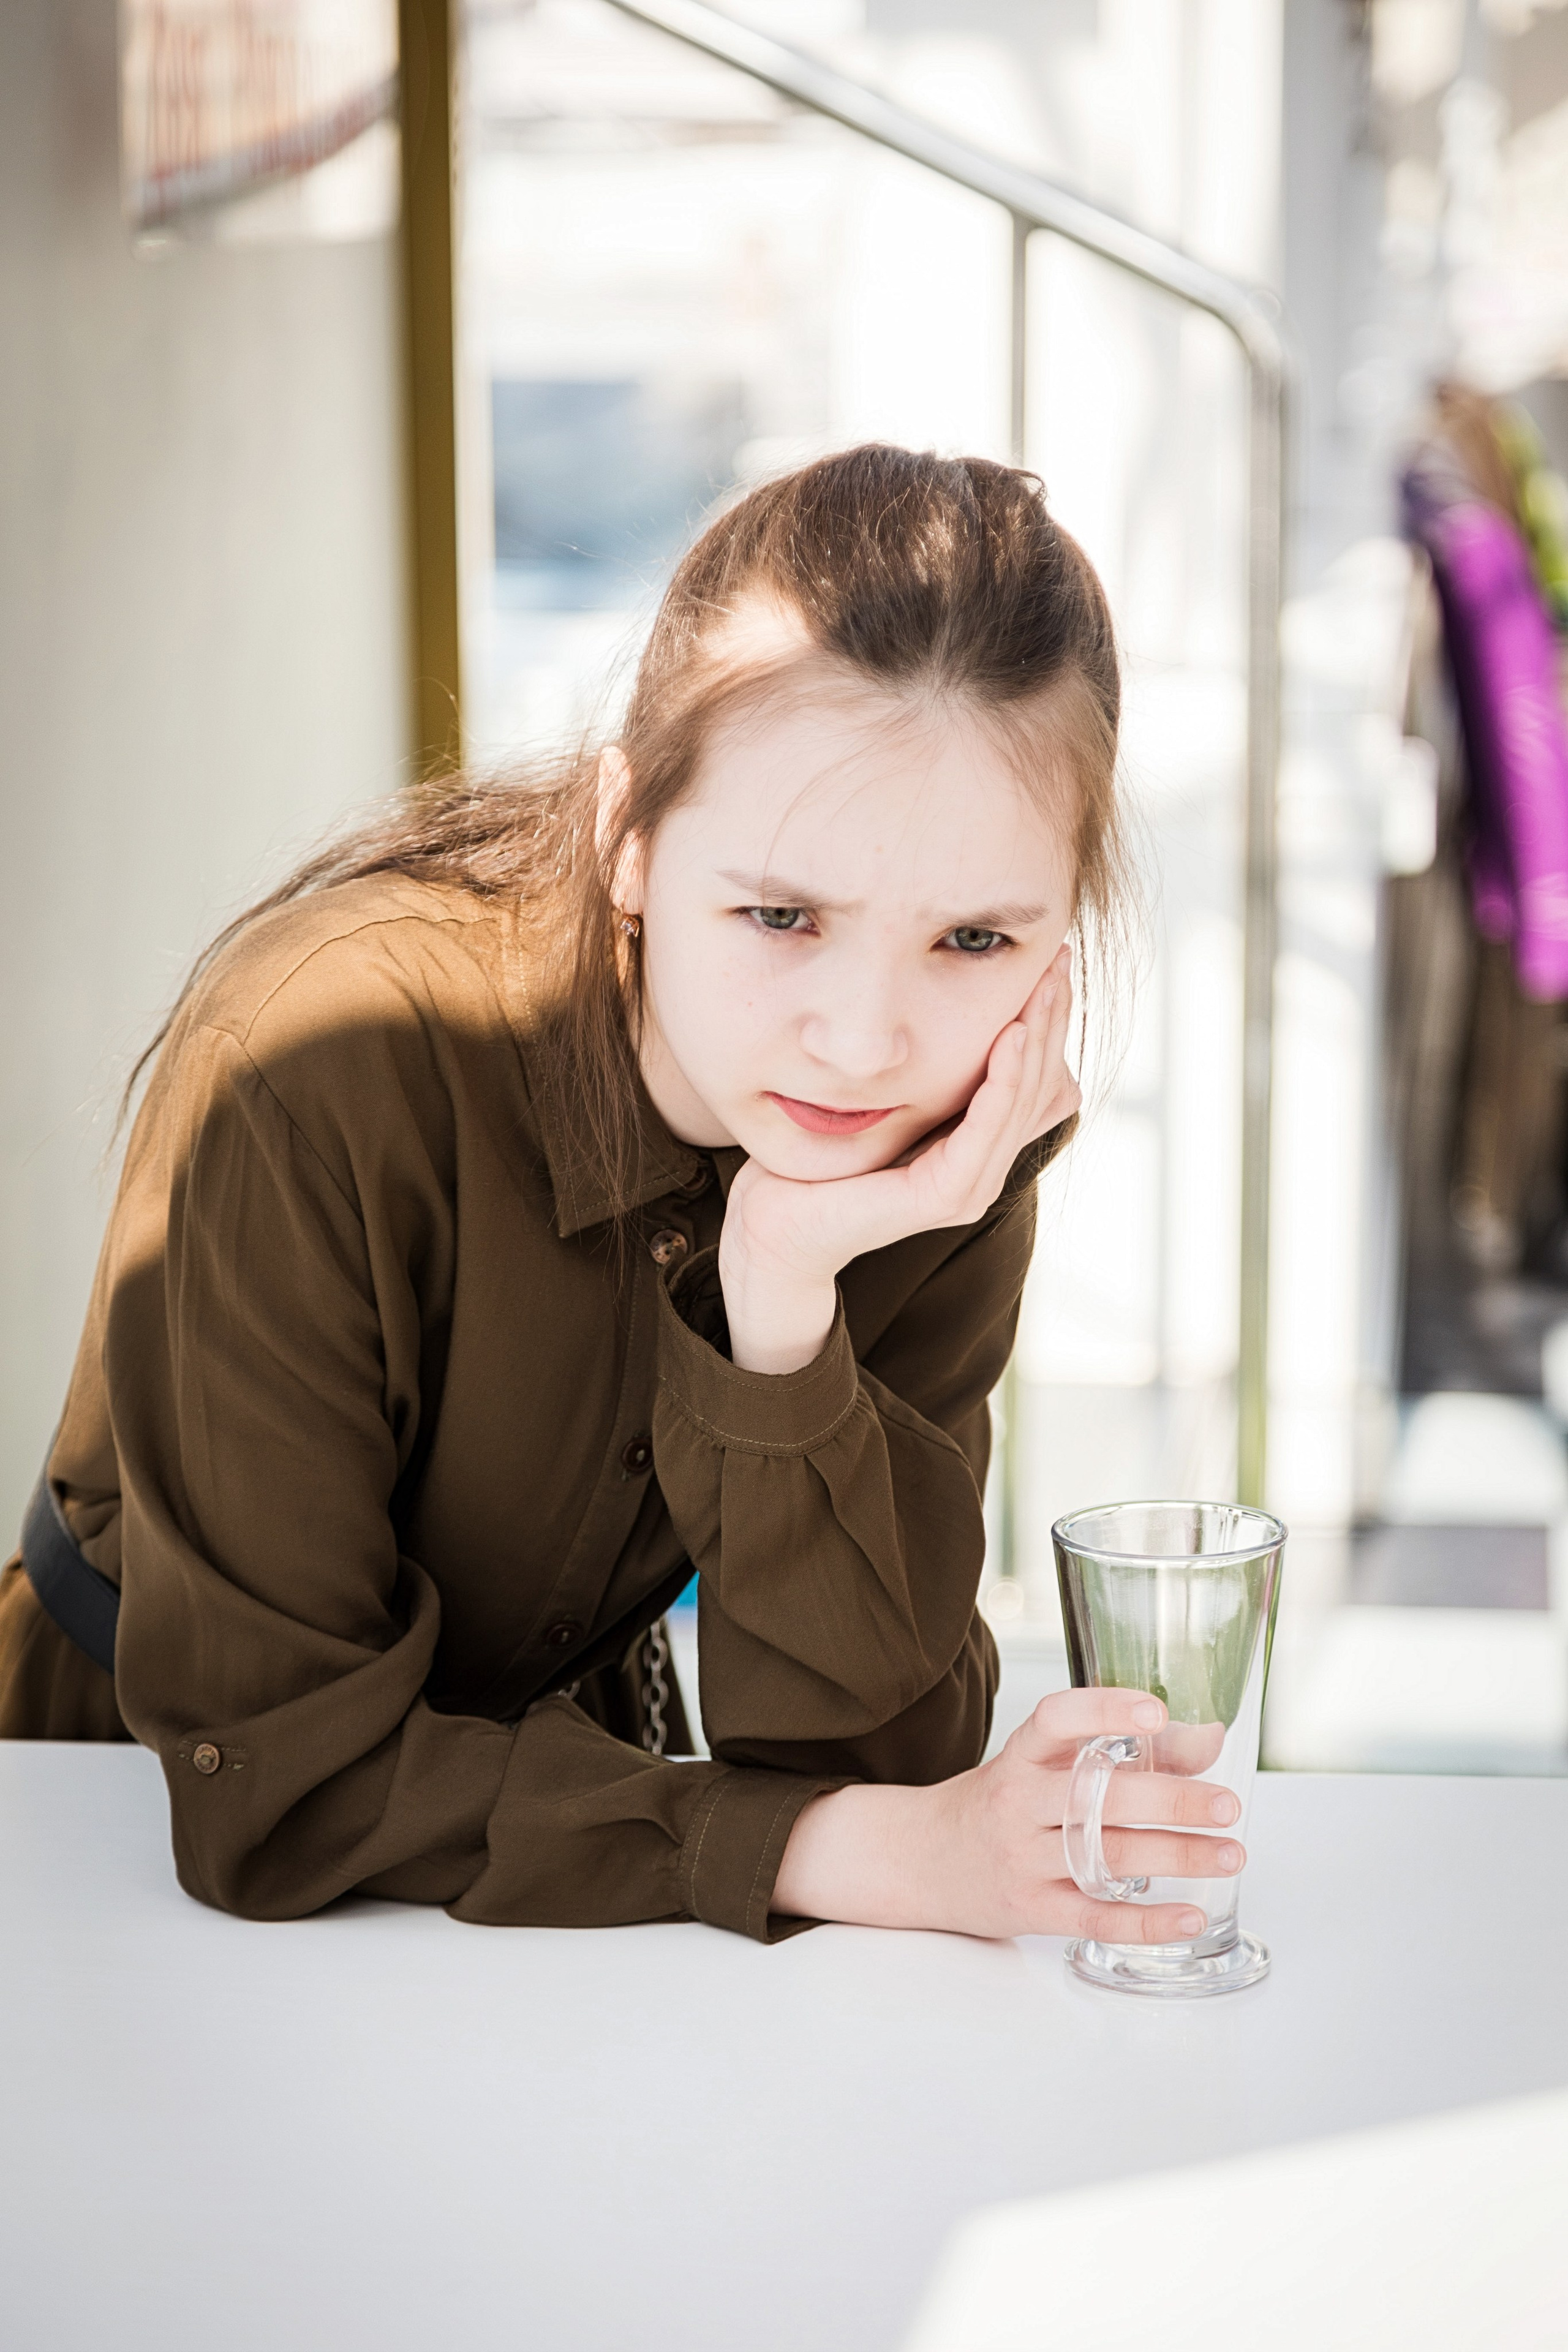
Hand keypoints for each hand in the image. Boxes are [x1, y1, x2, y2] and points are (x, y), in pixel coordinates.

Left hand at [721, 948, 1080, 1373]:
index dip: (1050, 1018)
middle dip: (1052, 1016)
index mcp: (976, 1144)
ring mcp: (970, 1185)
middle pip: (1043, 1083)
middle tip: (1059, 955)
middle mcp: (983, 1166)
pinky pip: (986, 1129)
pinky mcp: (946, 1196)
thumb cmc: (822, 1152)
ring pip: (1023, 1101)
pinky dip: (1003, 1081)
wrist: (776, 1216)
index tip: (1052, 955)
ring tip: (1045, 984)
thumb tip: (950, 1005)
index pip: (1037, 1077)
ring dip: (1037, 1039)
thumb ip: (928, 1068)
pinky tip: (1010, 1036)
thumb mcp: (890, 1095)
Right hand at [771, 1687, 1243, 1940]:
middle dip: (1170, 1800)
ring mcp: (1022, 1859)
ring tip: (1231, 1852)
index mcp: (1020, 1756)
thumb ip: (1126, 1751)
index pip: (1056, 1719)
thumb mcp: (1046, 1766)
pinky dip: (1147, 1922)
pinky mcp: (1031, 1909)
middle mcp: (1017, 1802)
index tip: (1155, 1711)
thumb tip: (1208, 1739)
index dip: (1105, 1710)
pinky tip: (1191, 1915)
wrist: (922, 1861)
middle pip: (1098, 1798)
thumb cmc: (1000, 1804)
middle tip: (1226, 1804)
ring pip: (1106, 1857)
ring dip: (1177, 1856)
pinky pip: (1094, 1918)